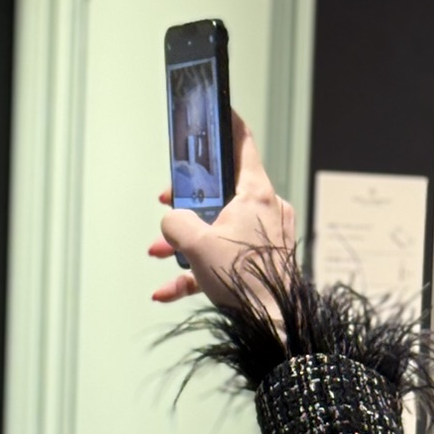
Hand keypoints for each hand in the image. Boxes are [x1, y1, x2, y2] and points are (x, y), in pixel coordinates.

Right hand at [149, 110, 296, 321]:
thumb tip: (171, 224)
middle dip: (189, 200)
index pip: (242, 144)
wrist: (274, 324)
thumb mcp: (195, 244)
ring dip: (187, 241)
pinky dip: (197, 271)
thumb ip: (176, 224)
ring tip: (160, 253)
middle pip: (223, 190)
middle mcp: (266, 210)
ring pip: (219, 228)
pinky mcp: (262, 263)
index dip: (226, 123)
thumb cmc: (245, 279)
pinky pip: (223, 260)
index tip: (216, 109)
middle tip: (168, 201)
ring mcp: (266, 237)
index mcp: (255, 194)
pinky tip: (167, 290)